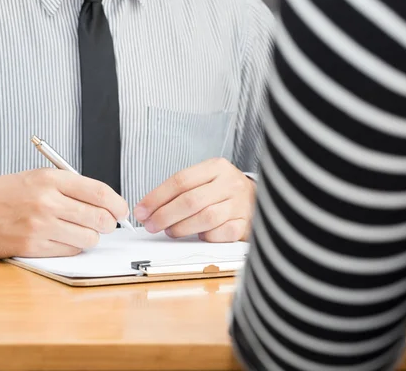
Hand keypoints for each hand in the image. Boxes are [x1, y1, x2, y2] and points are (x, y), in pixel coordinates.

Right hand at [0, 168, 128, 258]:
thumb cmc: (9, 194)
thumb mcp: (41, 178)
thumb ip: (73, 187)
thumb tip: (108, 204)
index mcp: (52, 179)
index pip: (100, 193)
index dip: (118, 204)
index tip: (121, 211)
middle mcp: (47, 201)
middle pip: (99, 218)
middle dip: (108, 223)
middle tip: (105, 223)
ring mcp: (40, 226)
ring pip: (89, 238)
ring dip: (90, 237)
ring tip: (79, 230)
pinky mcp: (33, 246)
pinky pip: (71, 250)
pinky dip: (73, 246)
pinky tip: (62, 238)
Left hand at [132, 158, 255, 241]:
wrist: (263, 197)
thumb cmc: (225, 190)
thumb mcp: (206, 180)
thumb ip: (181, 191)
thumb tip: (149, 210)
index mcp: (216, 167)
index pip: (180, 180)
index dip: (157, 197)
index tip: (142, 211)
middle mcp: (230, 183)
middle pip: (191, 200)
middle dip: (165, 215)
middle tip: (151, 225)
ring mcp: (240, 204)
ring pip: (205, 218)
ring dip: (182, 228)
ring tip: (171, 231)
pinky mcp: (246, 223)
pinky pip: (221, 233)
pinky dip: (206, 237)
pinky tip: (200, 235)